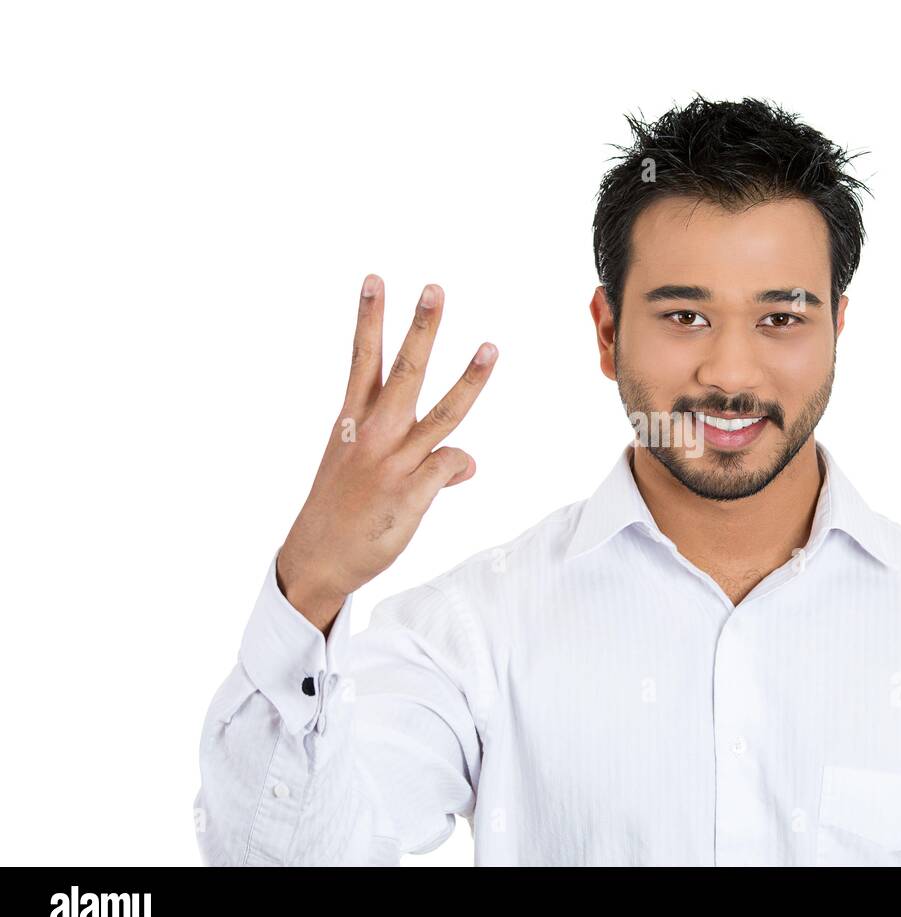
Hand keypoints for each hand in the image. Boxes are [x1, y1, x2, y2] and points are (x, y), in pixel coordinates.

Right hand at [276, 275, 497, 631]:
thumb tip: (466, 463)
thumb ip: (416, 458)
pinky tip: (462, 467)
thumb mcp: (362, 472)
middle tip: (435, 289)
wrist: (317, 560)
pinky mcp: (411, 492)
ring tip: (490, 346)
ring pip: (442, 412)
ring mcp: (393, 462)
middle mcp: (373, 435)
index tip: (374, 280)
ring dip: (468, 378)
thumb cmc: (339, 512)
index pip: (363, 360)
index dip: (369, 319)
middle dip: (421, 328)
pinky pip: (449, 464)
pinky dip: (459, 463)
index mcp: (352, 422)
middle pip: (405, 372)